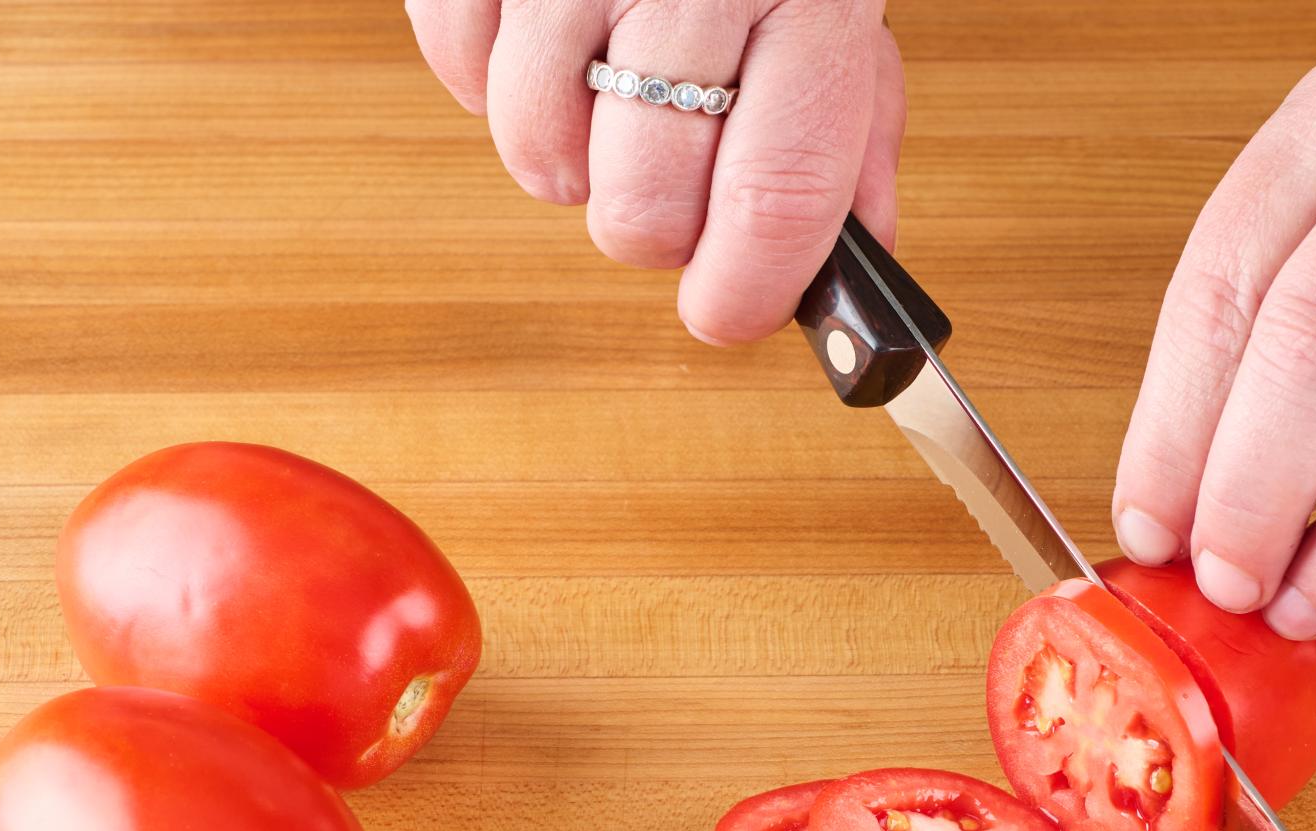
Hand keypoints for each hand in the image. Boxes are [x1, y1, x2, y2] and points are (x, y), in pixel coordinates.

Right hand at [406, 0, 902, 343]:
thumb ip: (854, 131)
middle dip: (654, 229)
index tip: (724, 315)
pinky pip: (458, 73)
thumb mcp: (842, 0)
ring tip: (606, 100)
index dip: (744, 288)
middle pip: (642, 201)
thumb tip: (857, 262)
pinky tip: (548, 43)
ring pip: (539, 156)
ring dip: (570, 163)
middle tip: (669, 190)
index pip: (775, 192)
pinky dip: (493, 88)